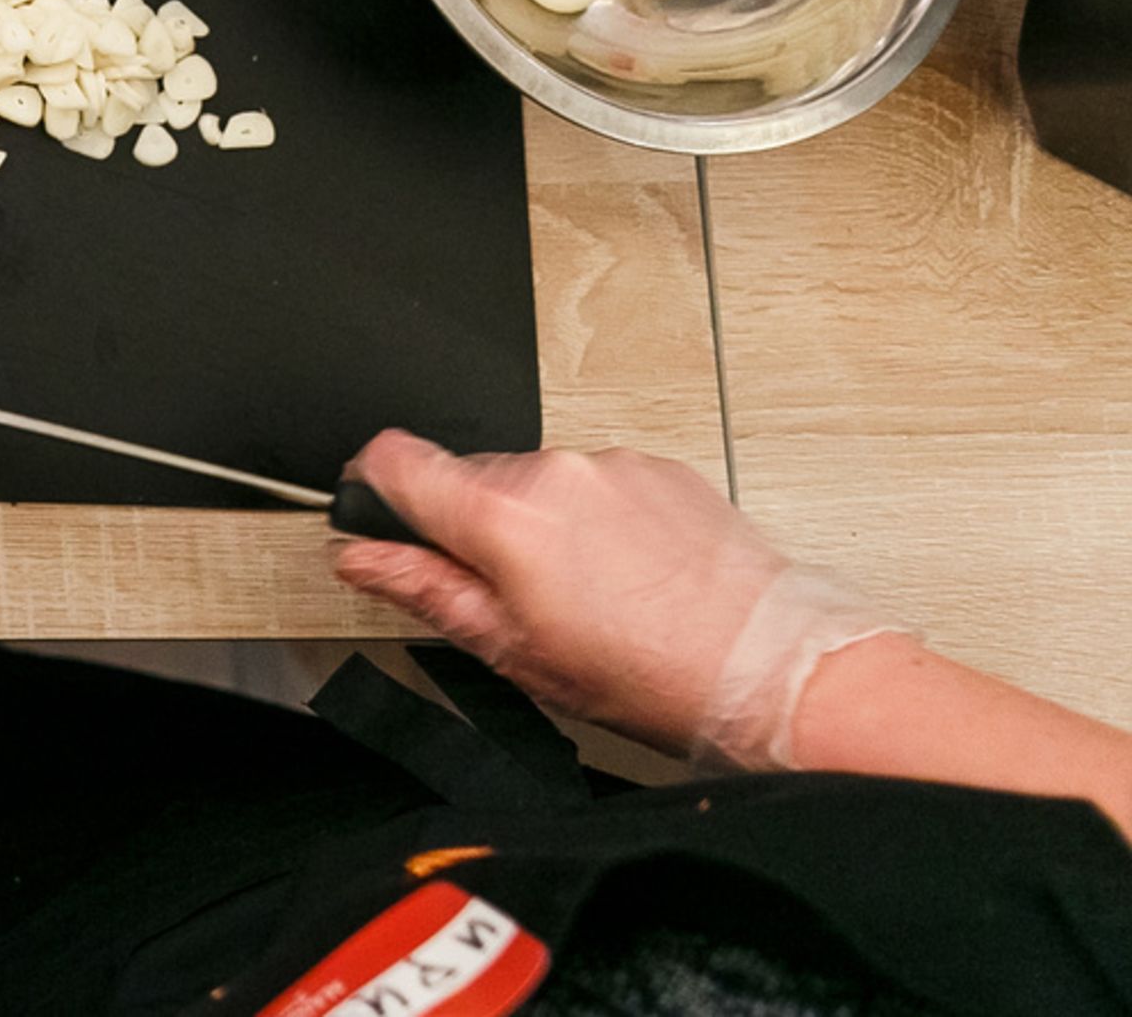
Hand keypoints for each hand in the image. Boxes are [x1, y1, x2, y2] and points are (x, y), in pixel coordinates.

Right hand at [334, 430, 906, 766]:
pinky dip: (598, 520)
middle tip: (515, 598)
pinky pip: (599, 482)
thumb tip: (361, 557)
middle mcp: (554, 470)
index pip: (393, 458)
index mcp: (503, 515)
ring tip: (589, 596)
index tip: (385, 520)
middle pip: (470, 477)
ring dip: (542, 525)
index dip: (374, 489)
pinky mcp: (663, 468)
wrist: (774, 671)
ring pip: (537, 483)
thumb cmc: (654, 677)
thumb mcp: (515, 652)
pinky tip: (630, 577)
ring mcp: (613, 465)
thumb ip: (425, 589)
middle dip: (475, 528)